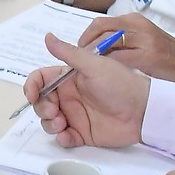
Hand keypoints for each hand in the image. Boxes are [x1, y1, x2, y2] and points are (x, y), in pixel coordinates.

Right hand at [26, 33, 149, 148]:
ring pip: (48, 121)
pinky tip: (67, 135)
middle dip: (41, 108)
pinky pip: (63, 138)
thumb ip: (68, 53)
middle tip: (54, 112)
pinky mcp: (82, 133)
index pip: (41, 80)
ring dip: (49, 124)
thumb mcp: (94, 65)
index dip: (31, 86)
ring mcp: (75, 115)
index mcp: (69, 78)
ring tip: (62, 124)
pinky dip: (61, 138)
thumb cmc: (122, 84)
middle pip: (41, 102)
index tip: (32, 95)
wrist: (143, 111)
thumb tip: (48, 37)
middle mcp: (69, 96)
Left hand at [80, 14, 174, 85]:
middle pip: (100, 28)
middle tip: (80, 59)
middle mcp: (138, 26)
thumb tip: (97, 46)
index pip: (101, 23)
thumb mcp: (143, 40)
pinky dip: (107, 64)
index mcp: (135, 21)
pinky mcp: (148, 55)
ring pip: (107, 41)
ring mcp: (144, 39)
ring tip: (88, 67)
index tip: (81, 49)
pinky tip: (104, 73)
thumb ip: (123, 39)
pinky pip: (119, 57)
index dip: (87, 36)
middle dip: (86, 44)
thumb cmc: (167, 57)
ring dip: (94, 54)